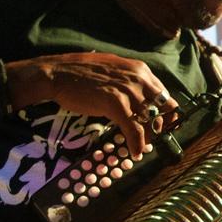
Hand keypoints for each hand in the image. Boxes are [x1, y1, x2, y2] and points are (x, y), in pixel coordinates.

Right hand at [7, 53, 178, 156]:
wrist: (57, 73)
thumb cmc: (80, 73)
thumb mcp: (113, 71)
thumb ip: (129, 81)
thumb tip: (139, 100)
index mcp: (140, 69)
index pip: (164, 93)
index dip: (165, 112)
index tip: (161, 124)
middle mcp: (138, 77)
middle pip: (162, 107)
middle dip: (159, 124)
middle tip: (152, 137)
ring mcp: (128, 90)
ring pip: (149, 120)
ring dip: (147, 137)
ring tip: (141, 147)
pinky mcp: (115, 103)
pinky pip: (134, 129)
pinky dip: (136, 144)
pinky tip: (134, 152)